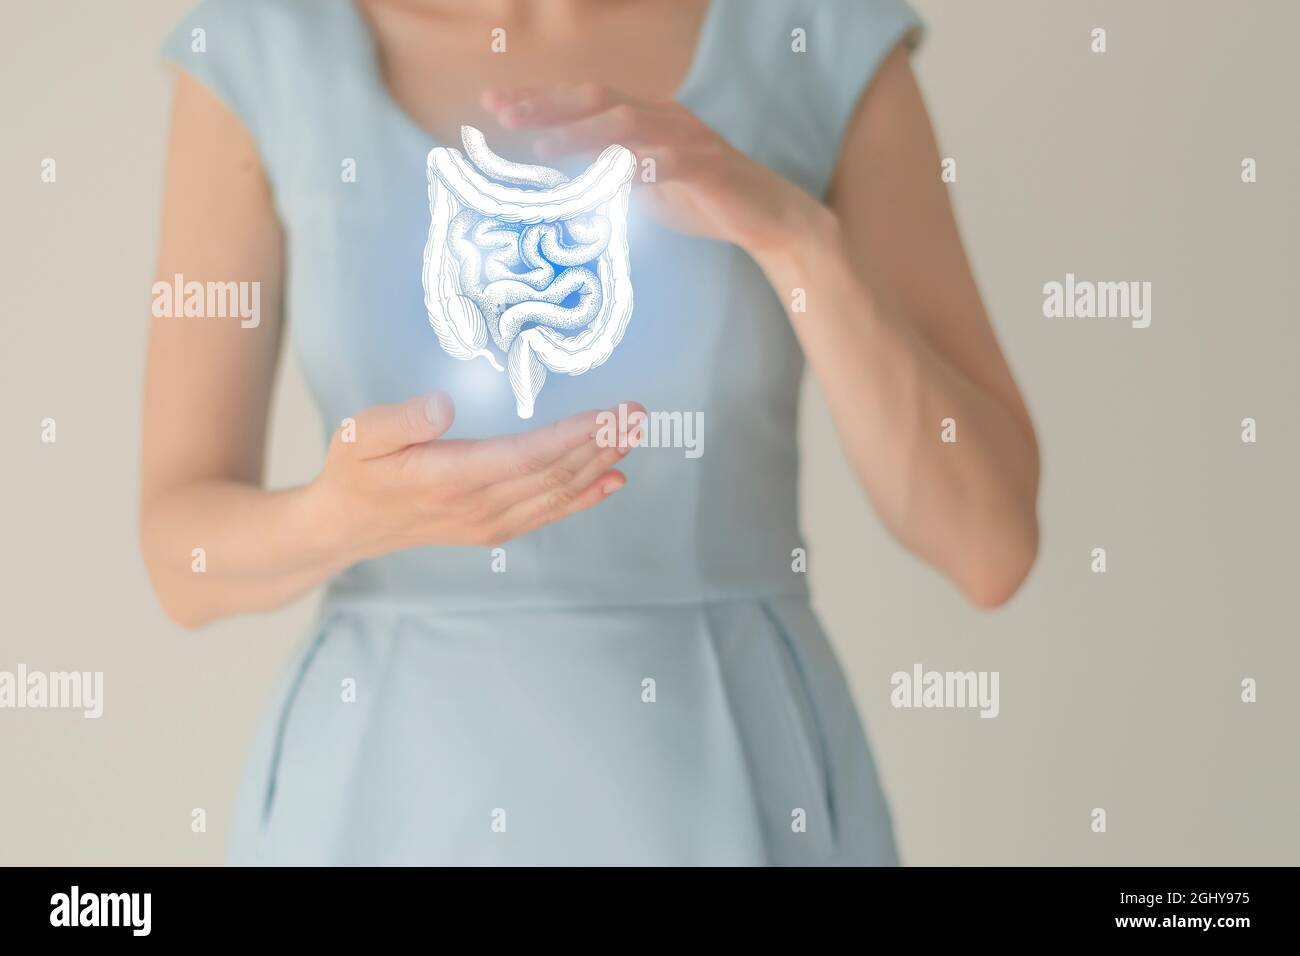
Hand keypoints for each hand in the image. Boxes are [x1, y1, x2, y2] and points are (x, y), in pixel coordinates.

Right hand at [305, 392, 641, 558]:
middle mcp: (477, 506)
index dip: (574, 435)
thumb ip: (401, 420)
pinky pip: (549, 513)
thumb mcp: (358, 434)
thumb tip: (444, 405)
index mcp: (449, 478)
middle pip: (554, 474)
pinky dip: (585, 497)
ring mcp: (489, 523)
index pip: (526, 455)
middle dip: (601, 443)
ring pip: (558, 493)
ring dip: (601, 464)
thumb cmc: (354, 470)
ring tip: (633, 434)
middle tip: (638, 414)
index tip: (610, 413)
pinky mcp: (495, 529)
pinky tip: (613, 480)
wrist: (348, 526)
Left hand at [480, 84, 834, 255]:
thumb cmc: (701, 200)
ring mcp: (688, 139)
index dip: (538, 100)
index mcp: (643, 119)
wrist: (766, 218)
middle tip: (503, 114)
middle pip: (598, 100)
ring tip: (543, 147)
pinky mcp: (710, 166)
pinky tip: (614, 174)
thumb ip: (605, 177)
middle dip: (547, 105)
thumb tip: (560, 184)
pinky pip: (673, 159)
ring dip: (582, 133)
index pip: (583, 102)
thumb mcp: (642, 187)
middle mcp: (663, 117)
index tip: (493, 105)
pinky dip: (642, 164)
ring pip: (628, 123)